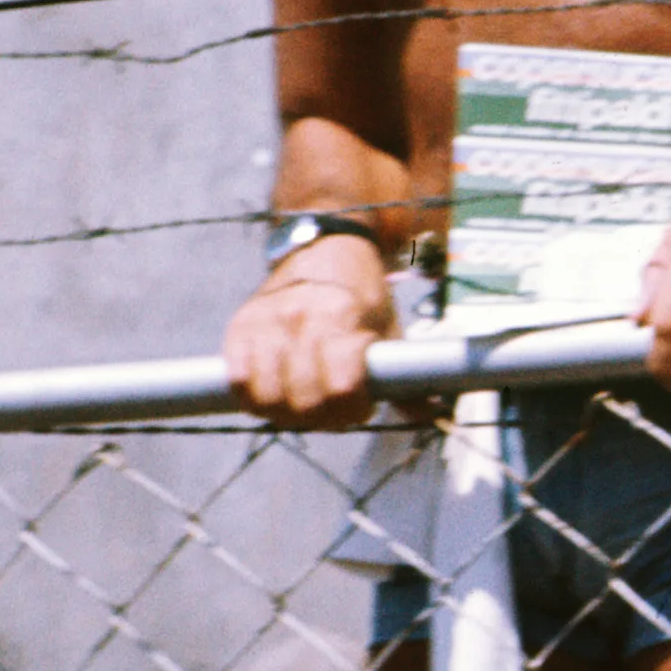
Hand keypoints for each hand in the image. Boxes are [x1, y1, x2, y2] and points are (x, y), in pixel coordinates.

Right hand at [222, 233, 396, 429]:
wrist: (324, 251)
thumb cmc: (362, 298)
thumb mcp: (390, 329)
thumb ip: (406, 375)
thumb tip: (432, 412)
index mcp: (342, 316)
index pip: (342, 387)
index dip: (353, 410)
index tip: (360, 408)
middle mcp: (300, 317)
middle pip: (304, 400)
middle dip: (323, 419)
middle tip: (333, 414)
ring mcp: (265, 321)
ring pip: (267, 396)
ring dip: (287, 415)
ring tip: (303, 408)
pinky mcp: (240, 326)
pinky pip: (238, 381)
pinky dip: (255, 399)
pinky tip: (275, 396)